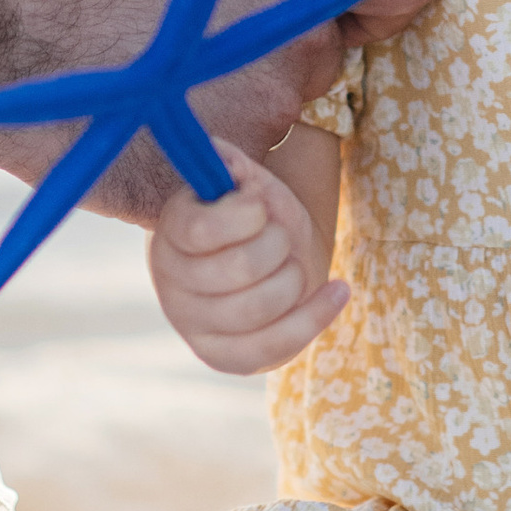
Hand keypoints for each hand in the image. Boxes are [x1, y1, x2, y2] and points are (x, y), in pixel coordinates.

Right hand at [0, 0, 432, 224]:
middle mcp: (296, 42)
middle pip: (326, 51)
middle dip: (277, 44)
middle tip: (191, 31)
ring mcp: (258, 121)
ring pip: (275, 113)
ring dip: (232, 100)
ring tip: (146, 74)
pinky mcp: (216, 185)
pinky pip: (233, 174)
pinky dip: (199, 158)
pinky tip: (142, 131)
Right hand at [149, 145, 345, 374]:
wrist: (263, 260)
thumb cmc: (252, 217)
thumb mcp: (243, 181)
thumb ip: (231, 163)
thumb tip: (222, 153)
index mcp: (171, 233)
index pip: (202, 229)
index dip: (245, 214)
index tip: (260, 205)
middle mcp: (172, 284)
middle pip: (239, 268)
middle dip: (278, 243)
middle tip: (280, 234)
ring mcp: (195, 326)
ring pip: (260, 308)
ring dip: (295, 277)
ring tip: (295, 262)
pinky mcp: (225, 358)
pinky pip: (275, 346)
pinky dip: (317, 315)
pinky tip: (339, 290)